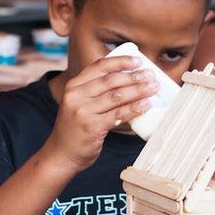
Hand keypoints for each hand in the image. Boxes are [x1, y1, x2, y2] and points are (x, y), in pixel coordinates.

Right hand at [48, 56, 156, 170]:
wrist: (61, 154)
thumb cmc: (75, 129)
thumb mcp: (77, 104)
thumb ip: (94, 92)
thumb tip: (127, 81)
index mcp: (73, 86)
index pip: (99, 67)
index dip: (120, 61)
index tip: (137, 61)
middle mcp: (76, 96)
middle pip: (110, 80)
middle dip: (134, 76)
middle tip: (151, 75)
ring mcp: (83, 111)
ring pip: (117, 96)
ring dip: (138, 90)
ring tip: (153, 88)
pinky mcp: (92, 126)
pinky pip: (118, 114)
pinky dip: (134, 108)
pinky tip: (146, 105)